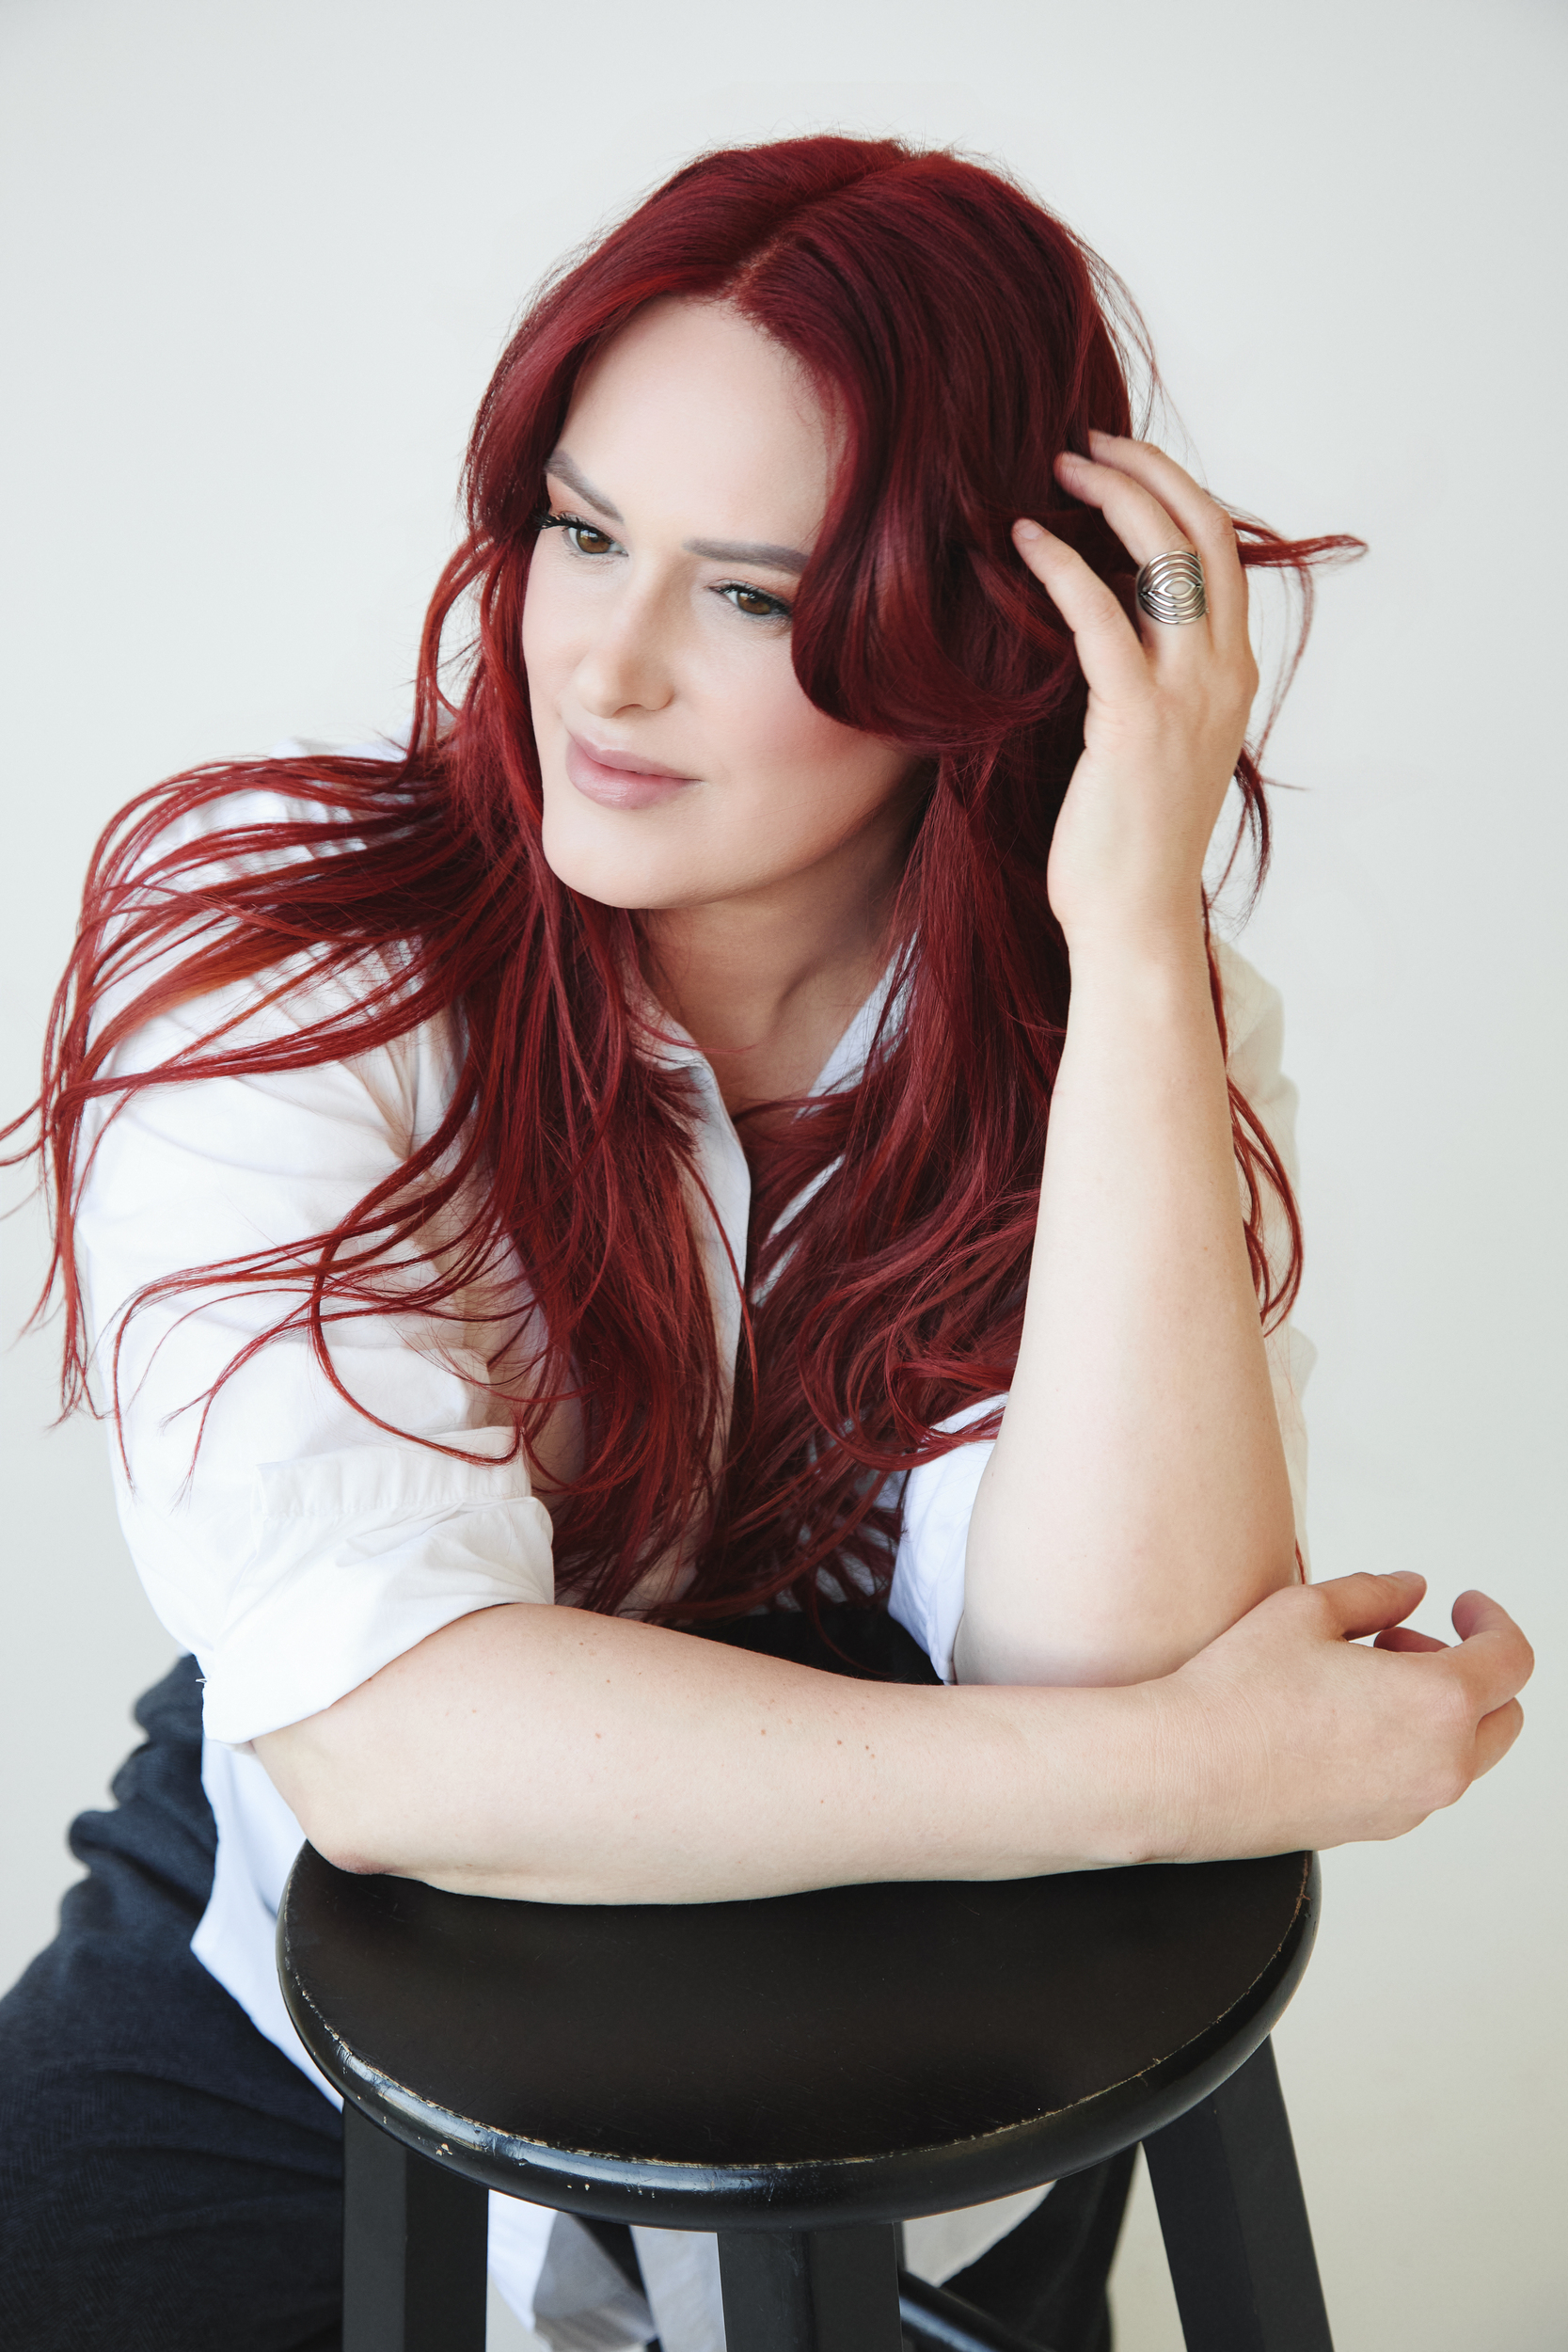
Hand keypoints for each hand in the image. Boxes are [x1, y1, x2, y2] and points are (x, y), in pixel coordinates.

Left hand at [1013, 432, 1259, 958]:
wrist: (1134, 922)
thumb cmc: (1125, 845)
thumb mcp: (1151, 748)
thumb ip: (1144, 683)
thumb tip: (1095, 627)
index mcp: (1233, 676)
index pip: (1222, 552)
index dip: (1175, 492)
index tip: (1122, 463)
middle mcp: (1223, 675)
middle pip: (1205, 533)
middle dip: (1148, 471)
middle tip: (1085, 443)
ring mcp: (1187, 695)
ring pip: (1167, 557)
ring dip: (1112, 497)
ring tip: (1057, 470)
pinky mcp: (1134, 719)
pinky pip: (1100, 615)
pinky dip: (1060, 566)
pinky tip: (1022, 541)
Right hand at [1156, 1571, 1532, 1860]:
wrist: (1184, 1773)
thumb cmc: (1238, 1693)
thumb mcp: (1307, 1611)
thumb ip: (1376, 1593)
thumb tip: (1411, 1589)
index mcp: (1438, 1703)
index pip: (1512, 1659)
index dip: (1492, 1621)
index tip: (1465, 1605)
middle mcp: (1441, 1765)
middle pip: (1504, 1715)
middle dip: (1469, 1669)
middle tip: (1401, 1640)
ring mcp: (1412, 1806)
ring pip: (1465, 1753)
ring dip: (1439, 1710)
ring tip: (1359, 1677)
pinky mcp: (1379, 1828)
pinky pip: (1422, 1781)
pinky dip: (1410, 1744)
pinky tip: (1342, 1719)